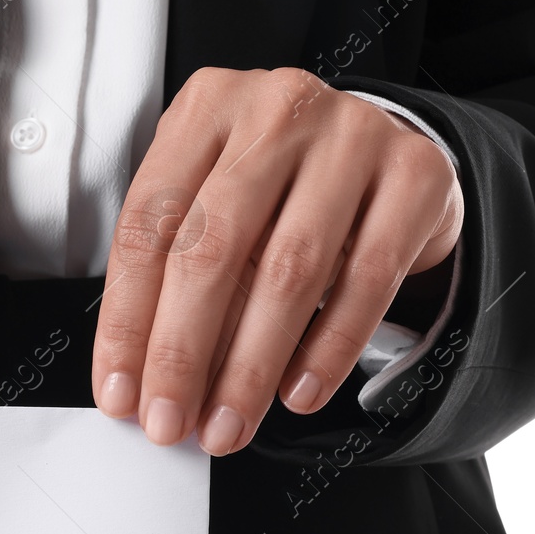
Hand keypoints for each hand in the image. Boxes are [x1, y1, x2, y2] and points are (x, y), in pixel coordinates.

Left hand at [91, 66, 462, 454]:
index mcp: (206, 108)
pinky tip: (297, 394)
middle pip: (213, 248)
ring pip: (289, 271)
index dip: (126, 321)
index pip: (148, 226)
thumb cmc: (283, 189)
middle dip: (183, 353)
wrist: (390, 155)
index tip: (118, 392)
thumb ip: (177, 277)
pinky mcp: (416, 174)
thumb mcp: (215, 204)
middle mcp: (276, 110)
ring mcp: (352, 135)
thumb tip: (143, 381)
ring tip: (228, 425)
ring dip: (250, 367)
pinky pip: (368, 279)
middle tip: (170, 423)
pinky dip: (328, 350)